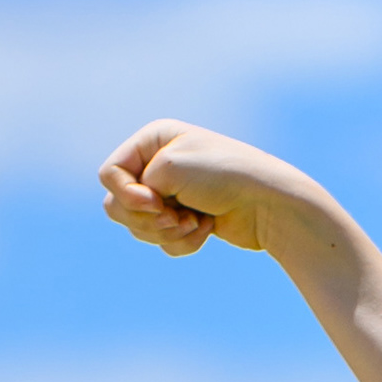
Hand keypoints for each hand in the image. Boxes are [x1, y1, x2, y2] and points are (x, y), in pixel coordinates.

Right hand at [99, 118, 336, 255]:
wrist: (271, 205)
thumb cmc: (223, 176)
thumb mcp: (170, 169)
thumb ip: (135, 190)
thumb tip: (137, 215)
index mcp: (154, 140)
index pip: (110, 173)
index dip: (126, 194)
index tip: (155, 202)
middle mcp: (159, 164)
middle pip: (118, 205)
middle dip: (146, 218)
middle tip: (175, 217)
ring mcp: (172, 194)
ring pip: (140, 227)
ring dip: (166, 232)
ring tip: (196, 224)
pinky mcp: (186, 220)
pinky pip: (163, 241)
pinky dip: (183, 242)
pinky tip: (208, 230)